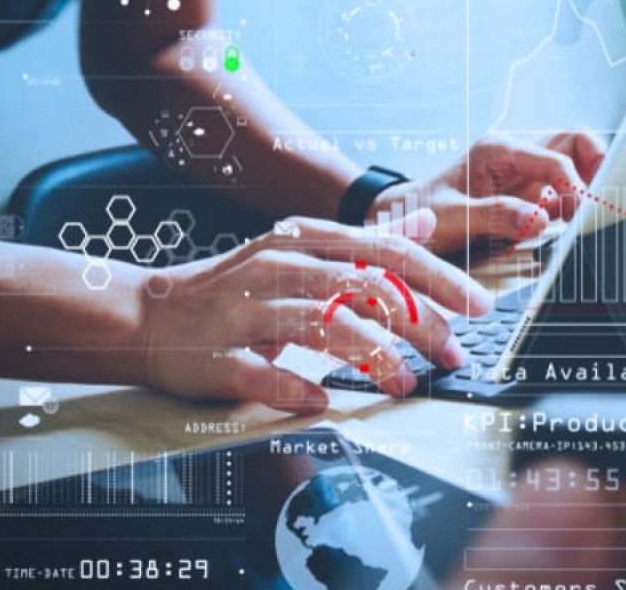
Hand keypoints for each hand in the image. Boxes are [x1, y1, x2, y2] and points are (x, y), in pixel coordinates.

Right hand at [125, 212, 492, 412]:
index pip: (384, 251)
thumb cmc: (234, 288)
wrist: (146, 315)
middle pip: (362, 287)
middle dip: (418, 322)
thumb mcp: (301, 250)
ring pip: (319, 326)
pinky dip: (293, 387)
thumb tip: (423, 224)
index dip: (438, 276)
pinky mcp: (217, 358)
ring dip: (371, 356)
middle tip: (453, 353)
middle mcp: (278, 269)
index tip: (479, 304)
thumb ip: (363, 244)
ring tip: (404, 383)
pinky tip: (321, 401)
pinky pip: (261, 373)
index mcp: (304, 240)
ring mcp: (245, 313)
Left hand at [373, 131, 605, 254]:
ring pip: (575, 162)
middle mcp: (517, 156)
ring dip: (587, 185)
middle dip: (596, 167)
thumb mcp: (451, 217)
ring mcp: (524, 175)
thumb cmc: (419, 214)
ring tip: (584, 218)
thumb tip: (538, 220)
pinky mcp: (527, 195)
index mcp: (498, 150)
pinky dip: (574, 206)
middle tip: (596, 203)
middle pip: (576, 142)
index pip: (556, 157)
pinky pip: (563, 191)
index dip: (574, 185)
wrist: (399, 221)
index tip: (578, 215)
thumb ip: (494, 216)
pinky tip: (570, 228)